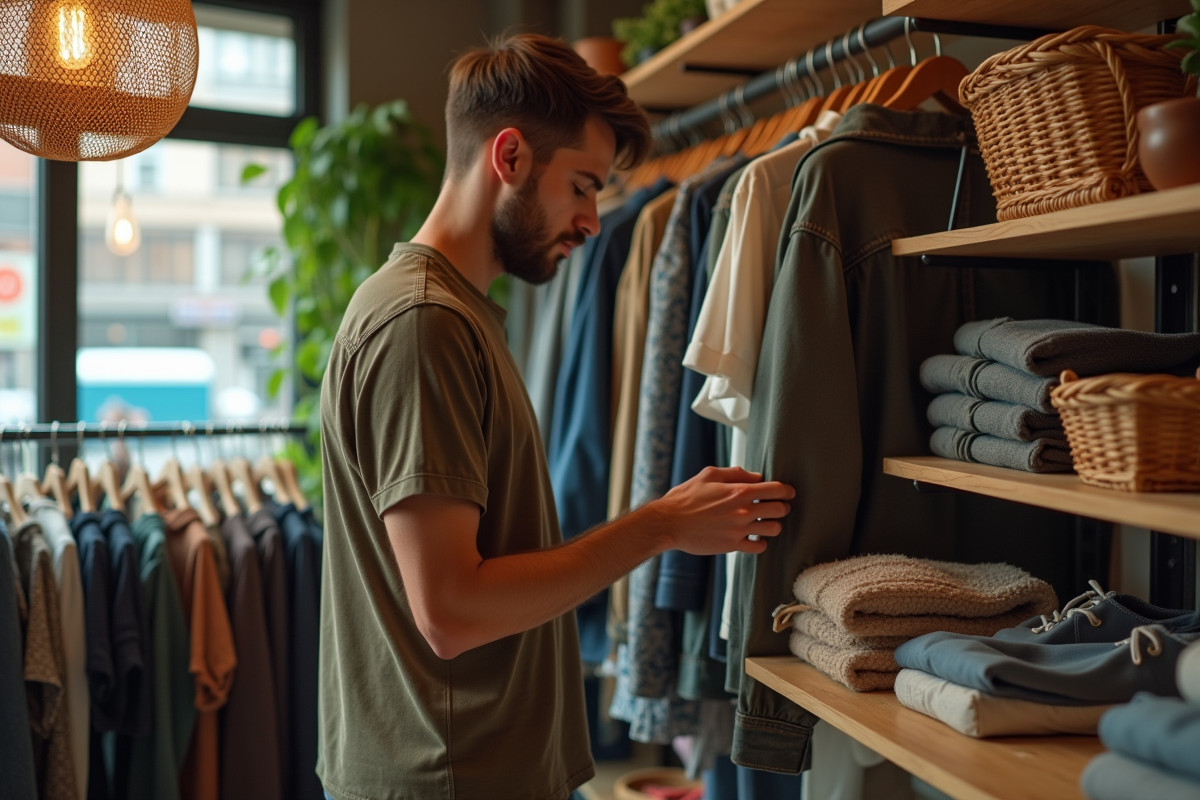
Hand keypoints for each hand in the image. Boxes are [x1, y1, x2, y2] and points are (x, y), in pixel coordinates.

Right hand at [652, 466, 793, 555]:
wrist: (669, 523)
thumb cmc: (686, 497)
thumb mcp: (709, 475)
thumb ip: (735, 473)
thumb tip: (755, 477)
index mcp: (739, 491)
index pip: (777, 490)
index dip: (787, 490)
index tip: (788, 492)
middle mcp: (743, 511)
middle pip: (780, 510)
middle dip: (782, 507)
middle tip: (776, 507)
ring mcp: (739, 530)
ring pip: (774, 529)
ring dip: (772, 524)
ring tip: (764, 522)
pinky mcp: (732, 546)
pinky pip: (759, 547)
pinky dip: (760, 542)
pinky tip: (752, 537)